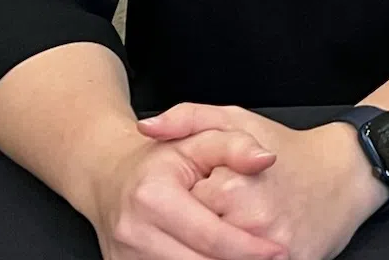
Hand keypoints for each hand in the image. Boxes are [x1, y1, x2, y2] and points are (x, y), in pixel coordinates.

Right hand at [81, 124, 287, 259]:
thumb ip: (235, 145)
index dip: (249, 248)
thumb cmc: (161, 160)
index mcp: (153, 197)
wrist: (111, 179)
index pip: (211, 236)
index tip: (277, 252)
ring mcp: (125, 257)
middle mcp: (134, 232)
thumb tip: (266, 158)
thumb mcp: (199, 139)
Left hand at [137, 105, 388, 259]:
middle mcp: (253, 226)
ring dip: (212, 246)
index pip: (185, 211)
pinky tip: (239, 241)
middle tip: (214, 212)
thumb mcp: (237, 120)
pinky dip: (235, 255)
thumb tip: (146, 128)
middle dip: (199, 229)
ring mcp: (273, 252)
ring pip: (217, 256)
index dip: (188, 202)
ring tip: (225, 223)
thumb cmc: (288, 149)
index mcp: (234, 189)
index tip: (200, 191)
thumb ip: (188, 119)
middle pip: (198, 242)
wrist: (346, 175)